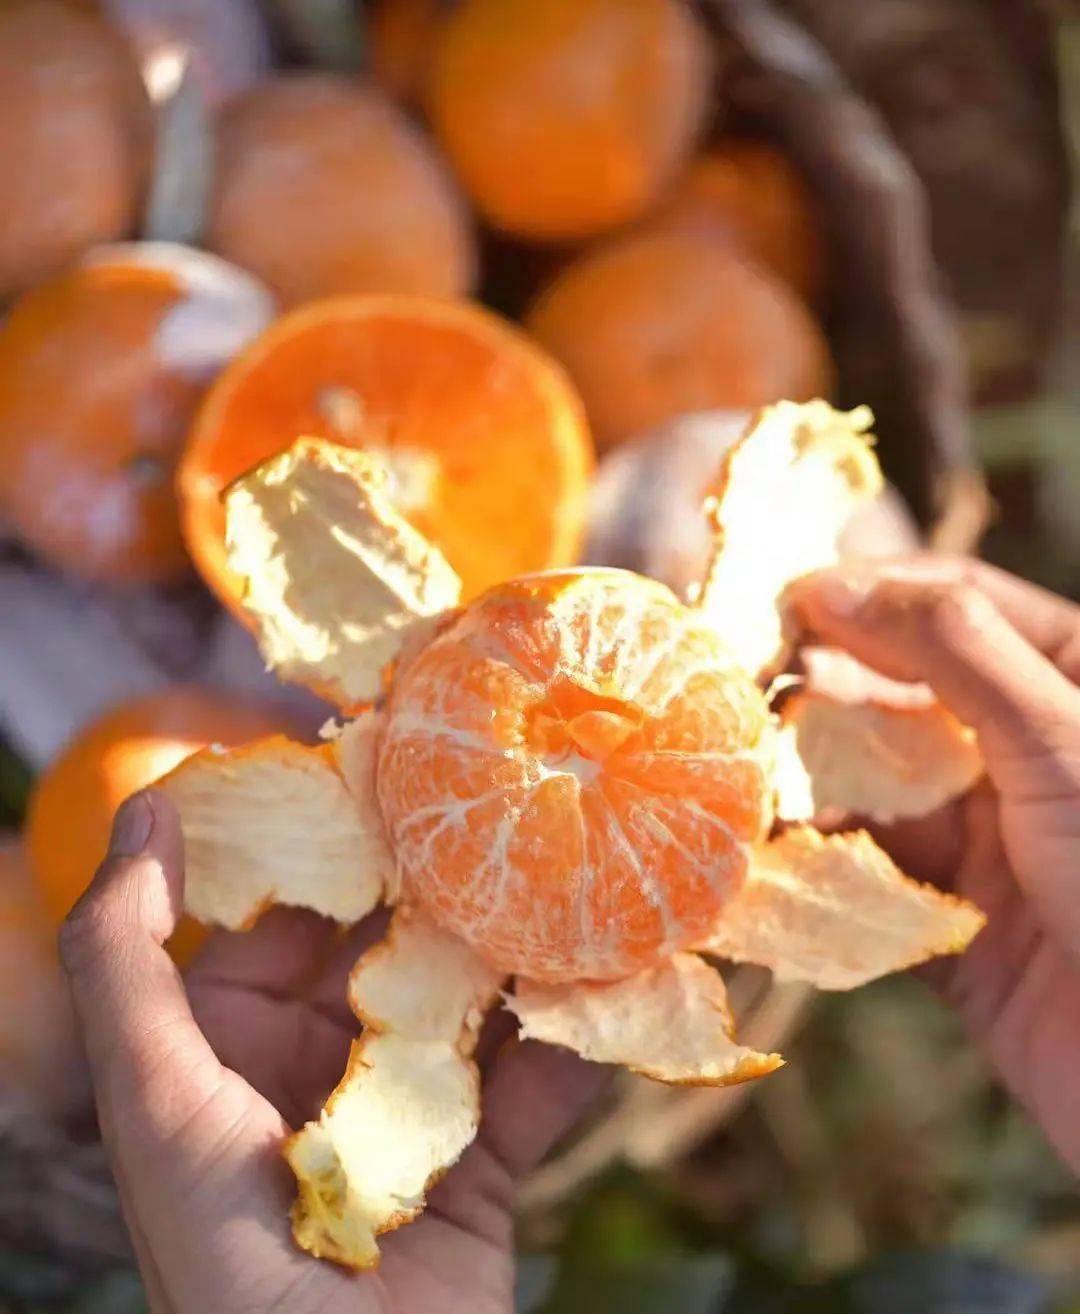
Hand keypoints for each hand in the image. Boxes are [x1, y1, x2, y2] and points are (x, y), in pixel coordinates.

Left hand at [60, 791, 607, 1313]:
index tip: (389, 769)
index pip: (282, 919)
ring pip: (470, 1009)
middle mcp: (318, 1077)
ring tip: (573, 879)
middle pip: (388, 953)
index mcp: (232, 1053)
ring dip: (519, 953)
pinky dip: (572, 1042)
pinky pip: (534, 1088)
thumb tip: (148, 807)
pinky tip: (615, 985)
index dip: (329, 845)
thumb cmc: (223, 1263)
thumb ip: (124, 958)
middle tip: (505, 807)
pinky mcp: (481, 1175)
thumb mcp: (154, 1101)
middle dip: (441, 889)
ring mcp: (405, 1124)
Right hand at [788, 555, 1079, 1171]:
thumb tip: (831, 584)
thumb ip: (950, 649)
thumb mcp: (1057, 738)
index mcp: (1068, 682)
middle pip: (899, 691)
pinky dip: (818, 864)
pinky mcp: (951, 918)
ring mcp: (987, 835)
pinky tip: (769, 852)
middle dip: (823, 688)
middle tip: (743, 690)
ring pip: (873, 784)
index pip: (957, 604)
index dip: (869, 594)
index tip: (781, 604)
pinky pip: (868, 874)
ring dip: (810, 779)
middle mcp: (1024, 749)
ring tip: (743, 773)